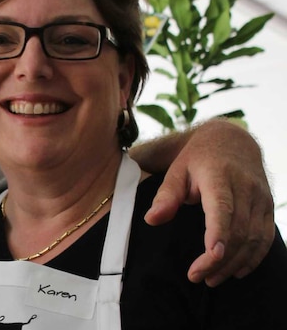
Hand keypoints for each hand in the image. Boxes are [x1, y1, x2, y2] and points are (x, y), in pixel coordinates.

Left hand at [143, 118, 273, 285]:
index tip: (208, 258)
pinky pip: (265, 237)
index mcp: (219, 177)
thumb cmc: (197, 159)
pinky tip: (236, 271)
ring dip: (234, 263)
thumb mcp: (176, 170)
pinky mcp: (268, 206)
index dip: (218, 235)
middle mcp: (245, 188)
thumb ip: (166, 196)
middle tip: (198, 277)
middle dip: (219, 260)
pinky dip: (253, 257)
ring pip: (254, 238)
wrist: (232, 140)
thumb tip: (151, 220)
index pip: (223, 210)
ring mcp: (260, 198)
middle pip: (237, 231)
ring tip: (213, 279)